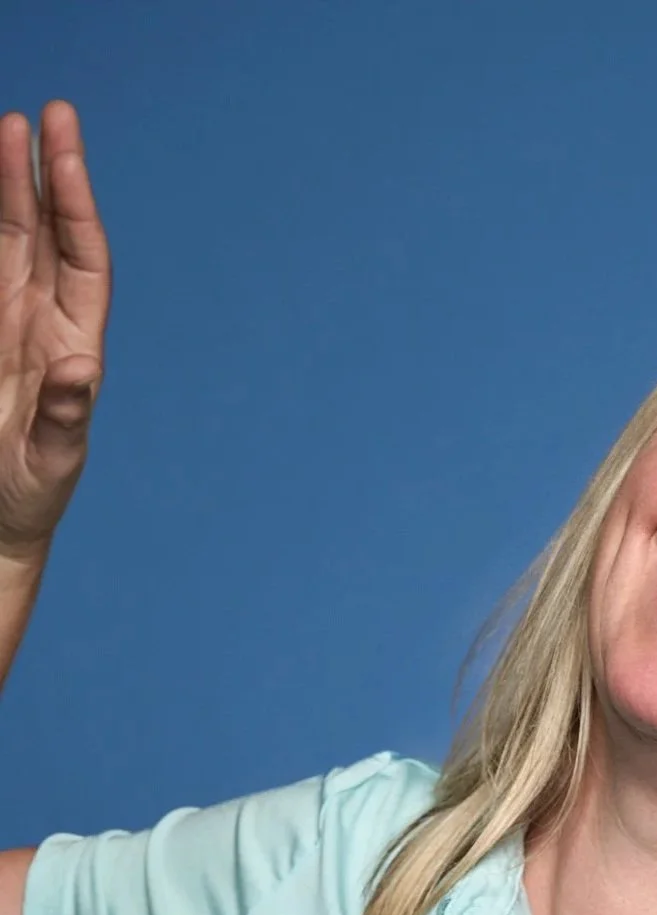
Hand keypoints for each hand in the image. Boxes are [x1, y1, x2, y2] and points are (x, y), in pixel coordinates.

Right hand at [0, 100, 109, 560]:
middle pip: (47, 234)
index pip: (82, 259)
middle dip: (44, 174)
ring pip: (9, 240)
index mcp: (75, 346)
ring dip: (8, 186)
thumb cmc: (31, 496)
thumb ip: (66, 418)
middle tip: (44, 111)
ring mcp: (7, 323)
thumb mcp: (52, 463)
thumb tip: (83, 372)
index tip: (66, 148)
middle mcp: (44, 324)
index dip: (76, 202)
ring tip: (5, 126)